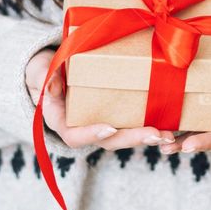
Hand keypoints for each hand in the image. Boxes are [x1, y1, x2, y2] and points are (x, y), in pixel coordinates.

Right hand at [26, 48, 175, 149]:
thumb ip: (45, 76)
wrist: (52, 69)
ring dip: (146, 137)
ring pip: (124, 136)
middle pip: (108, 140)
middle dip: (132, 139)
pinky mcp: (116, 115)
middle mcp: (84, 127)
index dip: (92, 134)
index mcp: (62, 121)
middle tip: (155, 135)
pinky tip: (171, 125)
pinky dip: (150, 125)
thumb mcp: (40, 70)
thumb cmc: (45, 70)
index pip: (75, 136)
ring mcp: (101, 123)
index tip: (109, 128)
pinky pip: (132, 124)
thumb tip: (51, 87)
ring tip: (168, 135)